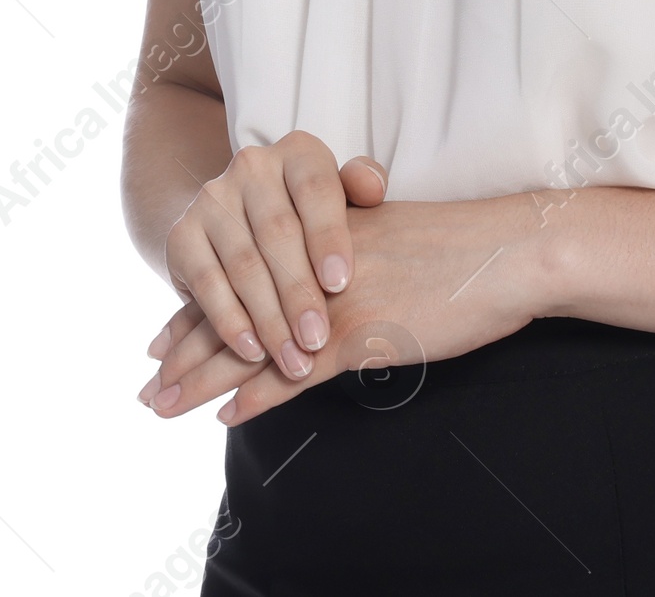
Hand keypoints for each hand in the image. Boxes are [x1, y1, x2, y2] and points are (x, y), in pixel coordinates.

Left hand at [139, 185, 552, 424]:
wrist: (509, 248)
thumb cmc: (463, 246)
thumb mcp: (394, 239)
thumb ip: (348, 257)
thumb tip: (322, 293)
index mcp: (322, 238)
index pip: (244, 274)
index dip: (199, 307)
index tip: (162, 335)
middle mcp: (316, 264)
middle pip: (234, 308)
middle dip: (184, 348)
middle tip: (145, 379)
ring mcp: (335, 300)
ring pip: (251, 342)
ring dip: (200, 378)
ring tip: (160, 403)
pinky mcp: (361, 333)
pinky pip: (295, 372)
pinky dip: (257, 395)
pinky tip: (226, 416)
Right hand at [149, 139, 388, 387]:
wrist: (238, 218)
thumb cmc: (310, 216)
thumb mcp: (342, 197)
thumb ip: (363, 187)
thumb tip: (373, 189)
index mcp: (297, 152)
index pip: (316, 190)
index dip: (328, 237)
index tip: (340, 284)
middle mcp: (251, 166)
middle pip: (278, 233)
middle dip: (299, 293)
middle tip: (317, 340)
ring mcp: (212, 198)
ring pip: (244, 265)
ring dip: (269, 319)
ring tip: (293, 360)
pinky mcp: (182, 234)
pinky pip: (207, 283)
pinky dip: (230, 323)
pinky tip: (251, 352)